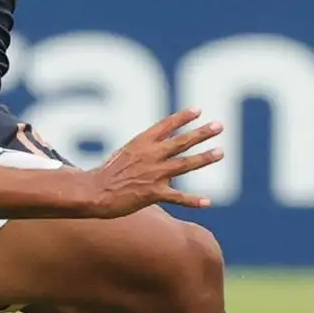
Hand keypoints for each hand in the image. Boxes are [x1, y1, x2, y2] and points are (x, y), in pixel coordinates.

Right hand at [86, 109, 224, 215]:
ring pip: (185, 164)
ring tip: (220, 152)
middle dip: (201, 133)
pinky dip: (193, 200)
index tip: (198, 110)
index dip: (183, 117)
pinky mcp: (152, 193)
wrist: (93, 192)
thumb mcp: (124, 155)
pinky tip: (207, 202)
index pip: (166, 125)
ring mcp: (153, 174)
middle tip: (219, 125)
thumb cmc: (105, 174)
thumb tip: (165, 161)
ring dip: (204, 158)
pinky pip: (177, 197)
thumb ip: (145, 155)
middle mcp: (150, 155)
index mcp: (141, 143)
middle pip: (181, 141)